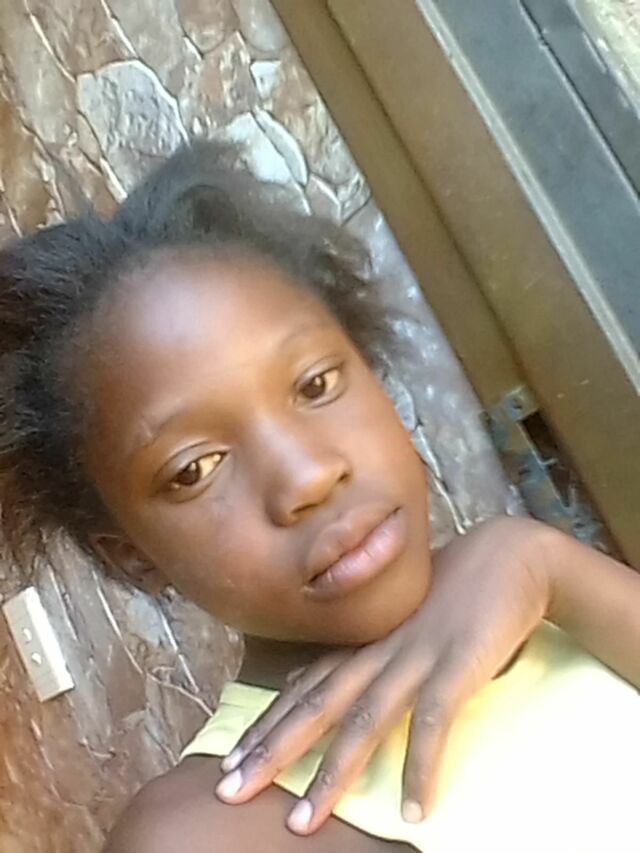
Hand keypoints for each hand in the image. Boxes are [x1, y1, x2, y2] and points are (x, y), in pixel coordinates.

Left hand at [215, 516, 552, 833]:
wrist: (509, 556)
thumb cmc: (454, 592)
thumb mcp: (398, 621)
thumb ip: (357, 651)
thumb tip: (307, 675)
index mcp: (364, 640)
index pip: (303, 687)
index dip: (265, 724)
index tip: (230, 758)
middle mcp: (378, 649)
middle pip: (316, 704)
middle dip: (272, 749)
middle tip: (231, 789)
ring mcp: (415, 655)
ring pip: (363, 720)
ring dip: (332, 773)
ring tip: (304, 821)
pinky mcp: (457, 664)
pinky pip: (434, 723)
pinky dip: (421, 767)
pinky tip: (412, 810)